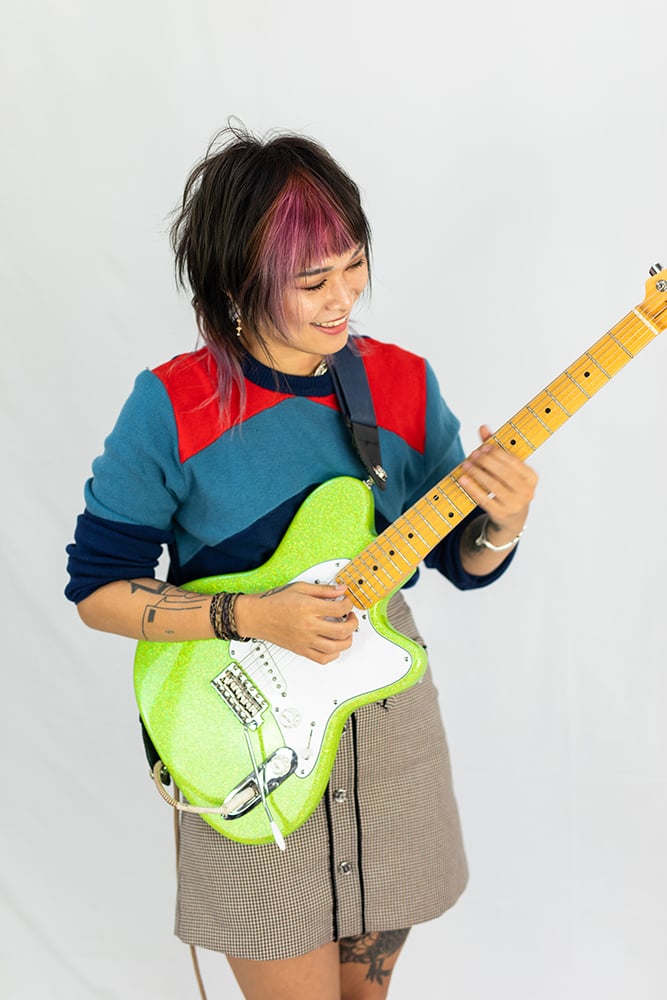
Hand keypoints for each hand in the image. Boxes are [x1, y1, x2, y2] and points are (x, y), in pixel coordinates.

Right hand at [234, 583, 358, 664]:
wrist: (257, 616)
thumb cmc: (275, 602)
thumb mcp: (300, 588)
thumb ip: (323, 590)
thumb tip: (341, 590)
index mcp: (309, 608)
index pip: (339, 609)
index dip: (348, 604)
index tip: (346, 602)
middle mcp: (309, 626)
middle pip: (343, 630)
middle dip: (353, 622)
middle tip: (350, 616)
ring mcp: (306, 641)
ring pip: (336, 648)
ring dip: (347, 640)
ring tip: (345, 631)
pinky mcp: (301, 650)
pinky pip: (323, 659)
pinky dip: (333, 654)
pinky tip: (334, 645)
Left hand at [458, 424, 536, 536]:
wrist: (511, 519)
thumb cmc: (509, 487)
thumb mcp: (507, 470)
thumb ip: (496, 449)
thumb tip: (483, 428)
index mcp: (531, 477)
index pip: (513, 461)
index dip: (497, 453)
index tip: (482, 447)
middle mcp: (526, 492)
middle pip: (503, 473)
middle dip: (485, 462)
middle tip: (472, 455)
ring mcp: (514, 505)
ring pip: (493, 485)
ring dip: (477, 473)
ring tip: (465, 464)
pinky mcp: (501, 514)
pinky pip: (484, 499)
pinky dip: (472, 488)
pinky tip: (463, 479)